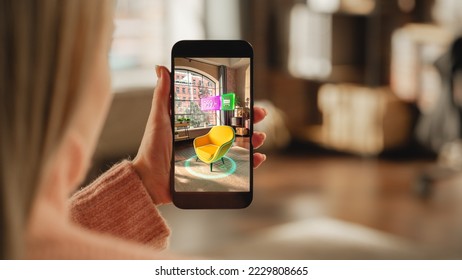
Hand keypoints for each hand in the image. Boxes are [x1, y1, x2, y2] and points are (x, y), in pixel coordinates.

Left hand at [132, 66, 266, 204]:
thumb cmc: (152, 149)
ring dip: (253, 139)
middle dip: (250, 119)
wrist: (150, 180)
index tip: (246, 96)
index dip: (235, 105)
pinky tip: (257, 158)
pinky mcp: (214, 172)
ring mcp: (212, 155)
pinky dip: (251, 162)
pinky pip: (237, 166)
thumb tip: (161, 68)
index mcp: (197, 125)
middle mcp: (207, 139)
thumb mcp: (159, 118)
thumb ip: (162, 94)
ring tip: (258, 136)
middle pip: (234, 126)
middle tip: (259, 113)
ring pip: (239, 145)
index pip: (221, 111)